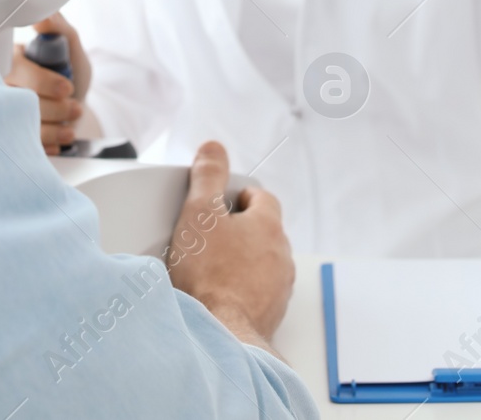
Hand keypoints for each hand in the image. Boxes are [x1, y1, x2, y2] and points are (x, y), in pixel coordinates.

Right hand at [3, 13, 91, 155]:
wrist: (76, 106)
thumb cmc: (69, 73)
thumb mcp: (71, 46)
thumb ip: (59, 28)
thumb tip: (42, 16)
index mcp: (11, 60)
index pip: (18, 70)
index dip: (43, 82)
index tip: (67, 88)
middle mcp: (2, 85)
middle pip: (19, 100)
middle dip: (54, 108)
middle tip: (76, 108)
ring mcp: (5, 112)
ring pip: (22, 125)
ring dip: (54, 128)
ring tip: (72, 123)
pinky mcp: (13, 136)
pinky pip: (24, 145)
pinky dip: (47, 144)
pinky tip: (60, 138)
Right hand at [166, 141, 294, 352]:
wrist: (220, 332)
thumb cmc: (210, 276)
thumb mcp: (200, 212)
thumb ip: (208, 175)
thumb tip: (213, 149)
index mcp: (268, 224)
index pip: (261, 197)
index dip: (237, 196)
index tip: (218, 201)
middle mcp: (280, 254)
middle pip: (261, 230)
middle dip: (237, 230)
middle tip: (207, 237)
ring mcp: (278, 286)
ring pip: (260, 262)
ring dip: (240, 261)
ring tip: (208, 268)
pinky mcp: (270, 313)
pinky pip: (257, 291)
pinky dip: (240, 289)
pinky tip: (216, 293)